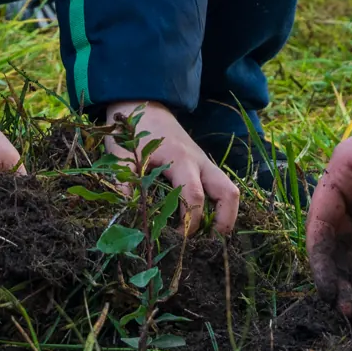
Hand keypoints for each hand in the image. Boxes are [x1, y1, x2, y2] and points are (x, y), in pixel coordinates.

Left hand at [105, 100, 240, 236]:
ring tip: (210, 237)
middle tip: (209, 245)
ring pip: (229, 190)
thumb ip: (124, 177)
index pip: (194, 196)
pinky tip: (204, 223)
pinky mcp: (203, 166)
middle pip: (227, 192)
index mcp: (180, 160)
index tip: (178, 239)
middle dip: (224, 221)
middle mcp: (199, 162)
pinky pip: (220, 187)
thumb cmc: (133, 131)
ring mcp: (204, 164)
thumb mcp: (122, 153)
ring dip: (226, 214)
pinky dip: (219, 206)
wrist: (144, 105)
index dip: (190, 221)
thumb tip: (125, 207)